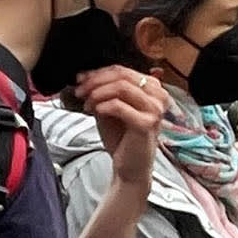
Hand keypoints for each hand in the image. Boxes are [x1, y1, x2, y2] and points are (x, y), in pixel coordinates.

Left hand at [74, 66, 166, 190]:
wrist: (130, 167)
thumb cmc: (122, 138)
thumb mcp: (110, 109)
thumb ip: (102, 92)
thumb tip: (83, 77)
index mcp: (152, 88)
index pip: (122, 70)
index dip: (98, 73)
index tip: (80, 79)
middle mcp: (158, 95)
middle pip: (122, 75)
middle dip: (95, 81)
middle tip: (79, 91)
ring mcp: (155, 109)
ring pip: (121, 87)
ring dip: (97, 93)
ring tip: (86, 104)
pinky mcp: (147, 123)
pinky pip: (120, 106)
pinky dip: (103, 106)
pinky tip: (95, 111)